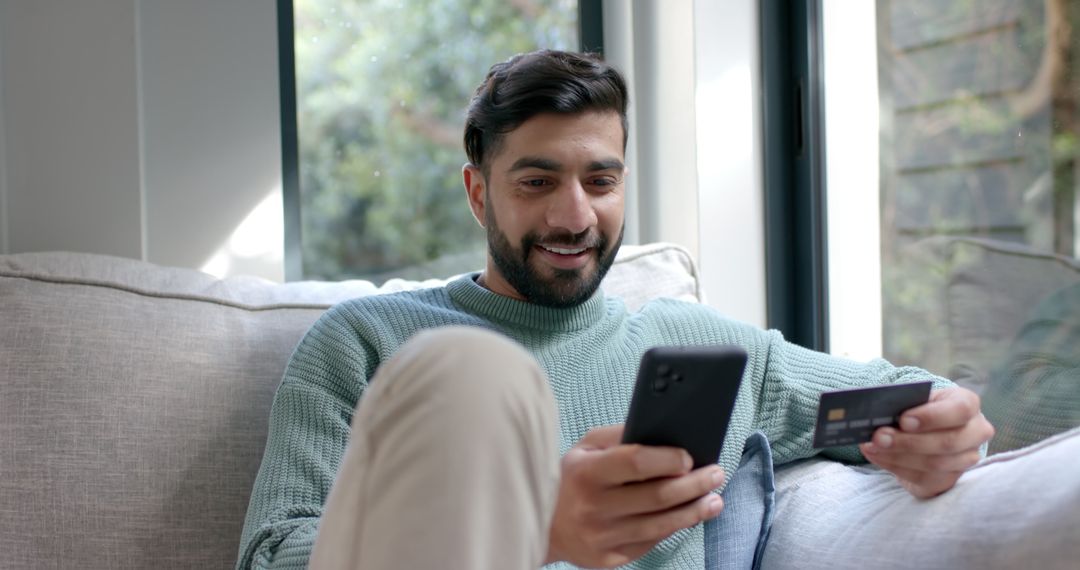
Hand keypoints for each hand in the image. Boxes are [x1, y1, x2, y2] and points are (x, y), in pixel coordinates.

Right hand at [544, 424, 724, 567]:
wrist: (542, 525)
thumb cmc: (570, 478)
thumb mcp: (585, 448)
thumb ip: (620, 437)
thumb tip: (664, 433)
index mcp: (585, 473)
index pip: (635, 463)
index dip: (667, 459)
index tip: (690, 457)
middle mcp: (593, 507)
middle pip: (656, 497)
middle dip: (694, 484)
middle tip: (715, 474)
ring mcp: (601, 537)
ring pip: (659, 525)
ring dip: (693, 511)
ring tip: (714, 500)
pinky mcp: (608, 559)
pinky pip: (650, 544)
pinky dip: (672, 529)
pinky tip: (689, 517)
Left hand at [859, 386, 994, 498]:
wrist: (924, 429)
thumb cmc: (918, 409)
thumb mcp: (915, 400)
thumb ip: (903, 404)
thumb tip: (879, 413)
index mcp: (968, 404)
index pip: (960, 409)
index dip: (932, 417)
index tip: (903, 420)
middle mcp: (975, 432)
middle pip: (948, 442)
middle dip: (908, 441)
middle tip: (878, 437)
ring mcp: (966, 459)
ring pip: (935, 463)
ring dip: (898, 456)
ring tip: (872, 447)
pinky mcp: (951, 479)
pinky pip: (924, 478)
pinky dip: (895, 467)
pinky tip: (877, 457)